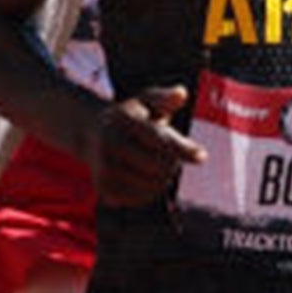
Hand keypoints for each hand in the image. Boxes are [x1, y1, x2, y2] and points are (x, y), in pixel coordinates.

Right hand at [92, 84, 199, 206]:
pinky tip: (143, 177)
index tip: (201, 156)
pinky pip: (142, 198)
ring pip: (153, 186)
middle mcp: (110, 145)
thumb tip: (181, 93)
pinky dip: (149, 191)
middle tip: (171, 156)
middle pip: (160, 166)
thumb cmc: (128, 117)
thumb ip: (163, 98)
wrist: (89, 133)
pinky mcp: (105, 189)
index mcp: (122, 121)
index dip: (182, 148)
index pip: (159, 139)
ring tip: (155, 165)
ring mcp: (105, 169)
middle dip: (173, 162)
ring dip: (163, 178)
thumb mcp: (144, 101)